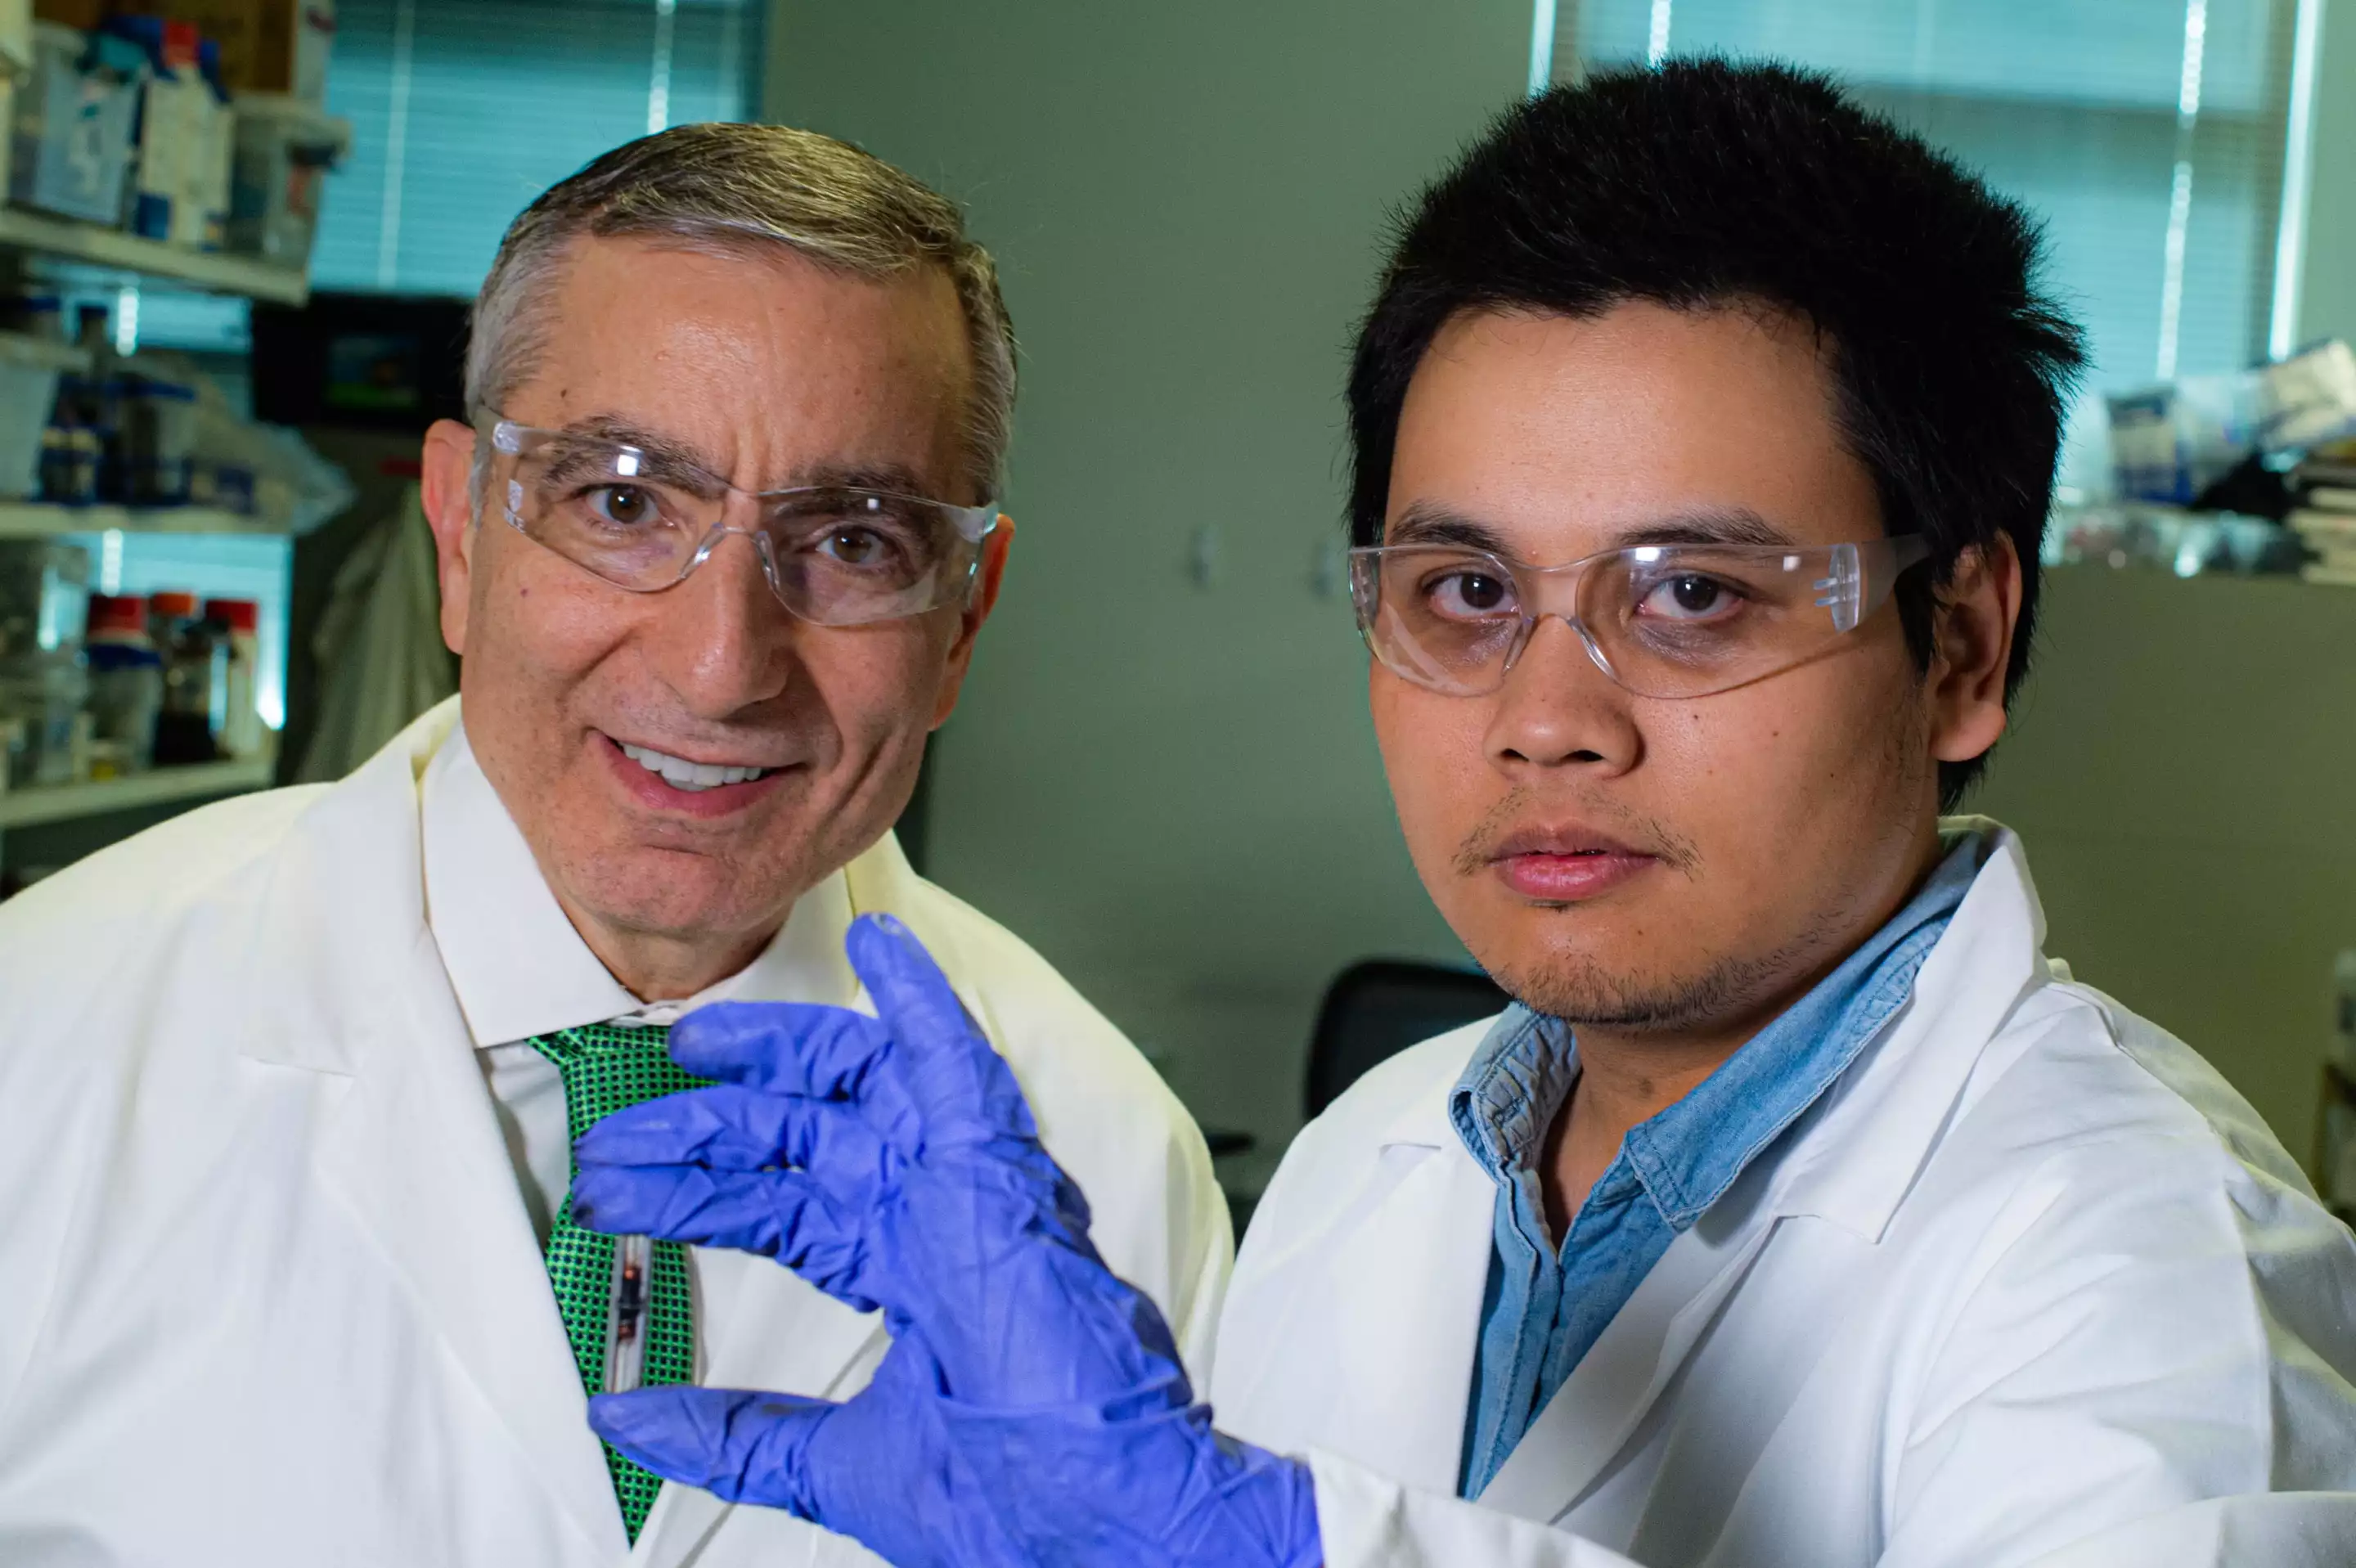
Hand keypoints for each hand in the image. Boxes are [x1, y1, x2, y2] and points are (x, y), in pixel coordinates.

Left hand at [571, 913, 1320, 1566]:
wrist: (1102, 1506)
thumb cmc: (1016, 1493)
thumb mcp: (835, 1463)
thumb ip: (735, 1435)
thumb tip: (626, 1423)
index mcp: (907, 1274)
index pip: (782, 1208)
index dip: (699, 1193)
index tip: (622, 1189)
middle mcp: (932, 1216)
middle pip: (800, 1140)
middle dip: (703, 1130)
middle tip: (619, 1130)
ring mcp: (965, 1186)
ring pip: (860, 1087)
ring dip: (774, 1056)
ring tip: (695, 1040)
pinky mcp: (999, 1169)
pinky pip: (957, 1061)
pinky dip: (919, 998)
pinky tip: (879, 946)